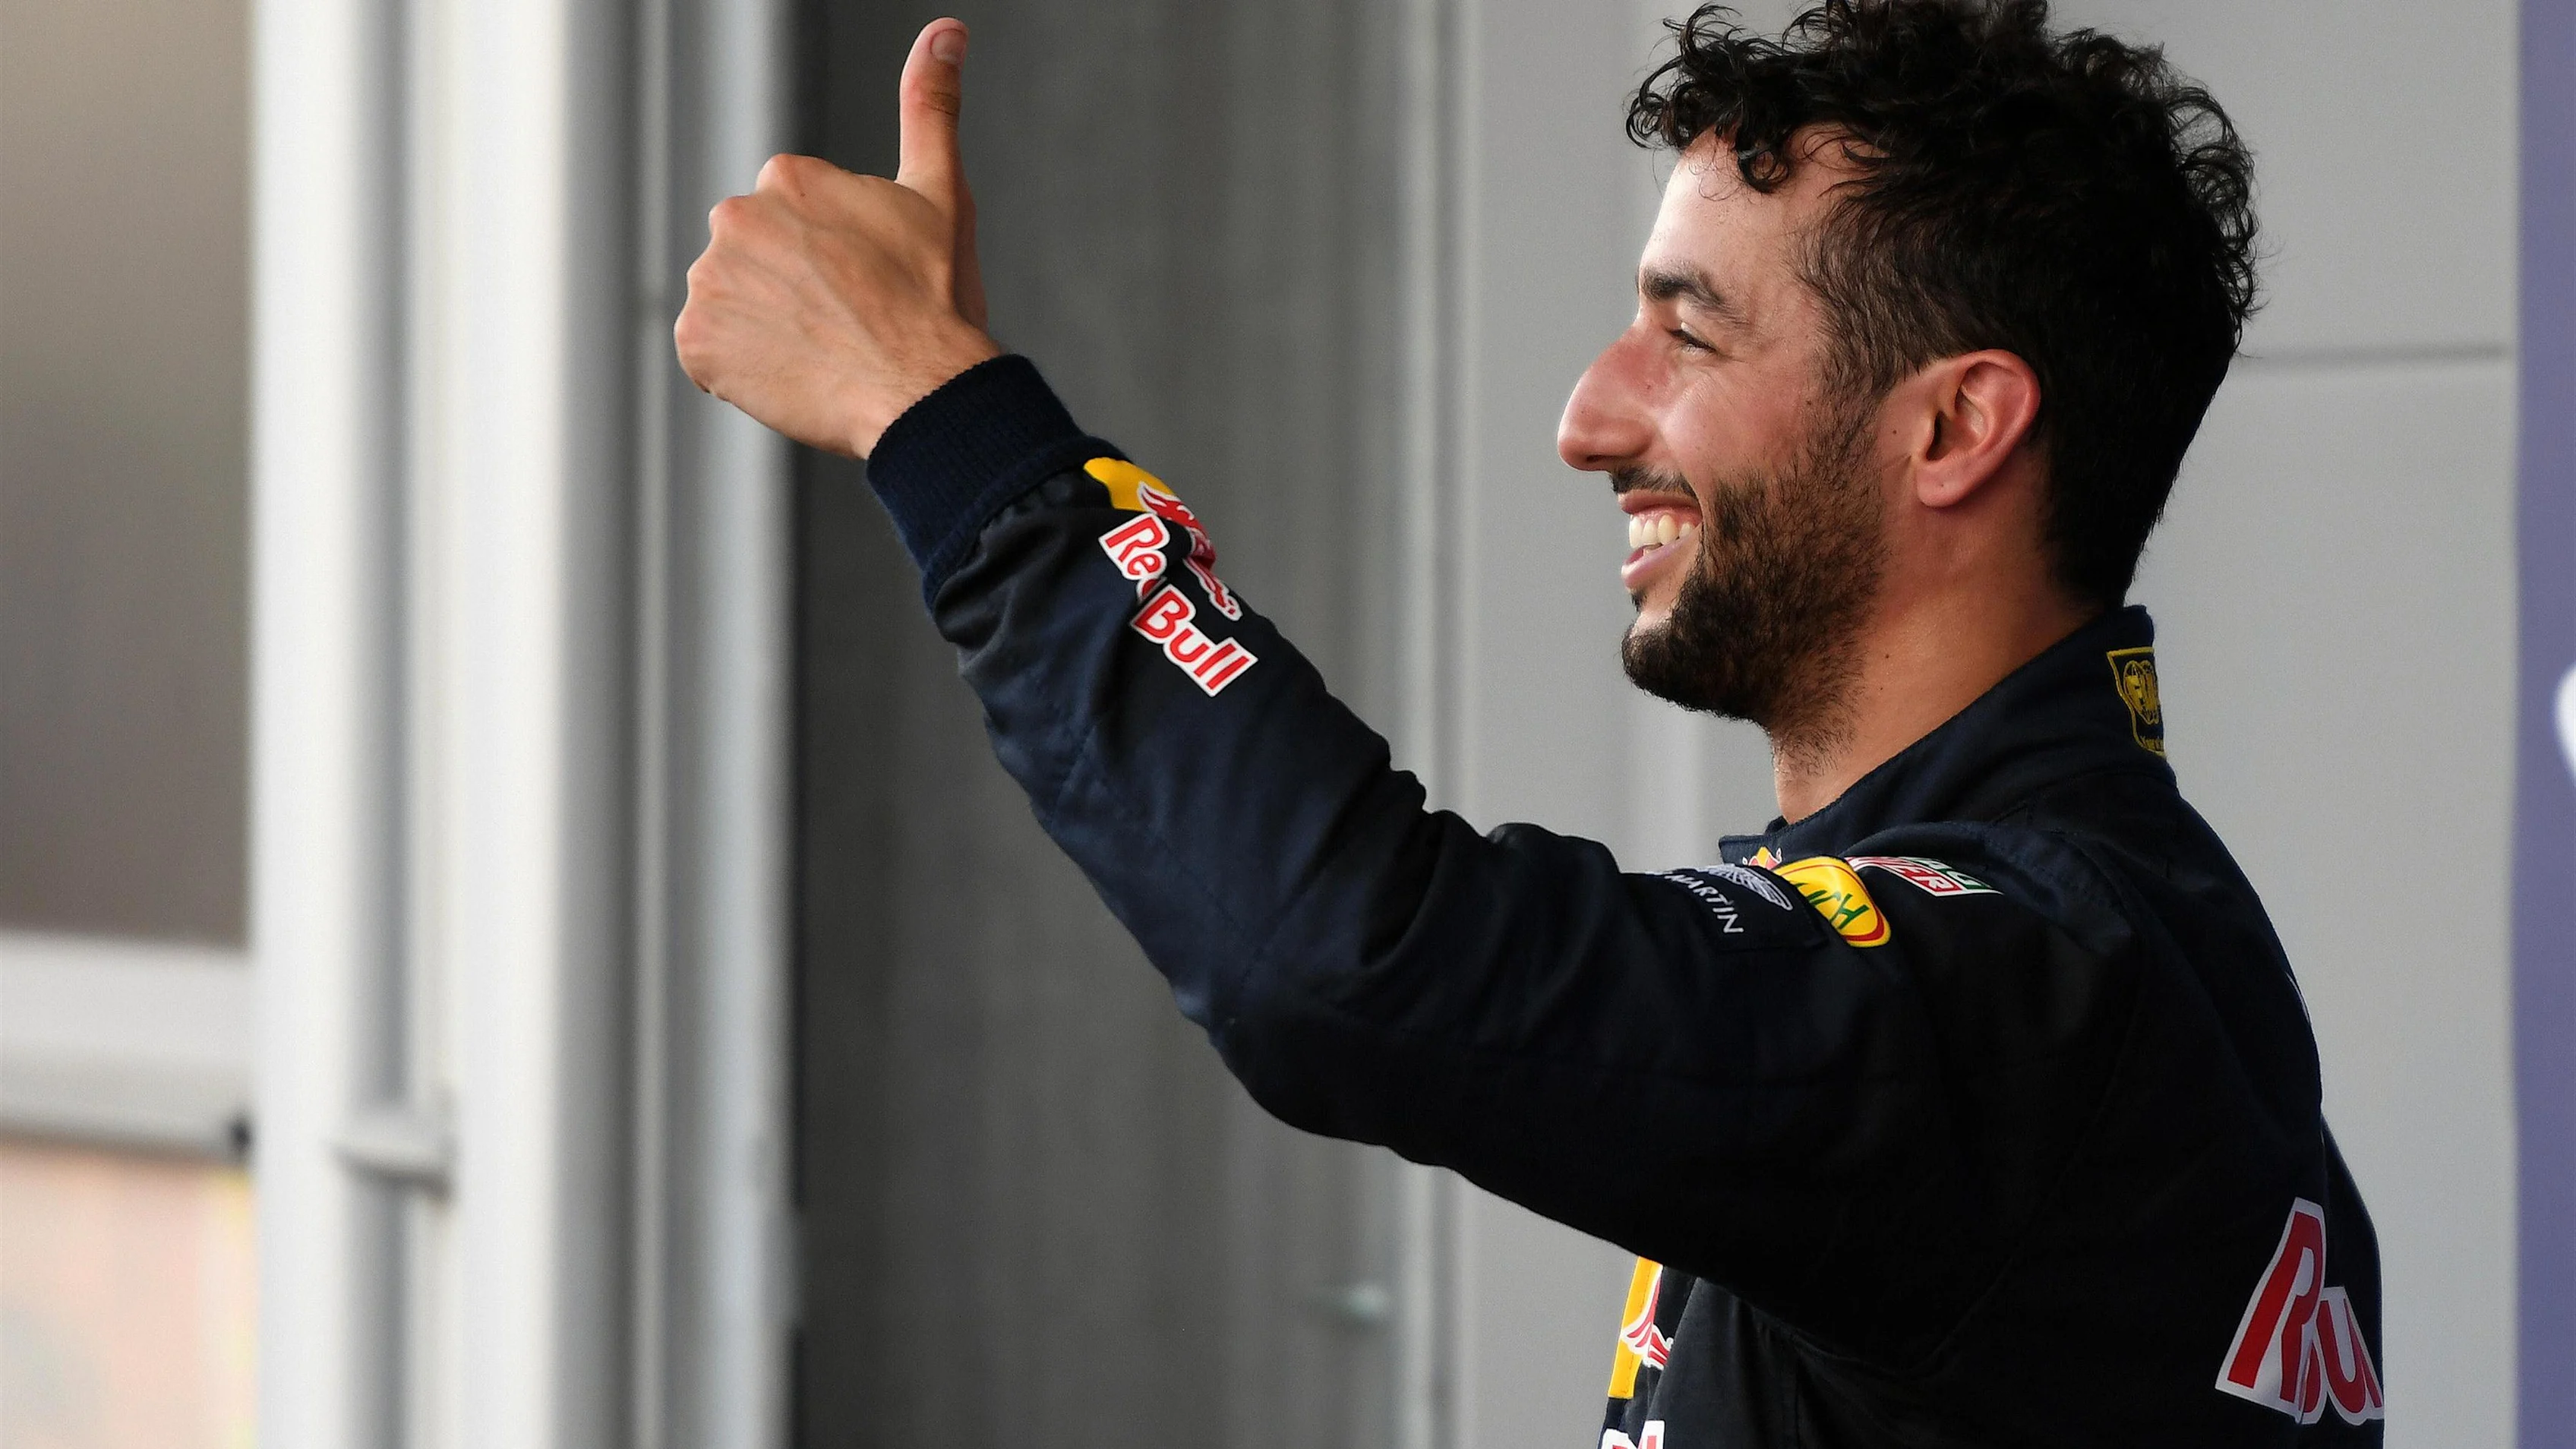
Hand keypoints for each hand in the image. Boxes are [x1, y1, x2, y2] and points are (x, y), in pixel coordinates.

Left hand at [675, 19, 998, 457]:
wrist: (924, 392)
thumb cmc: (937, 299)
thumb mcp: (940, 192)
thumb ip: (929, 105)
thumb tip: (946, 31)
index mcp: (786, 176)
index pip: (793, 222)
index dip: (833, 260)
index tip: (865, 285)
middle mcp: (734, 217)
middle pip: (756, 260)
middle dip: (791, 288)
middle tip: (846, 321)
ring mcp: (710, 282)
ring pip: (731, 304)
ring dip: (765, 327)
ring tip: (822, 350)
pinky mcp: (695, 344)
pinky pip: (707, 355)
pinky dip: (740, 369)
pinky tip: (790, 373)